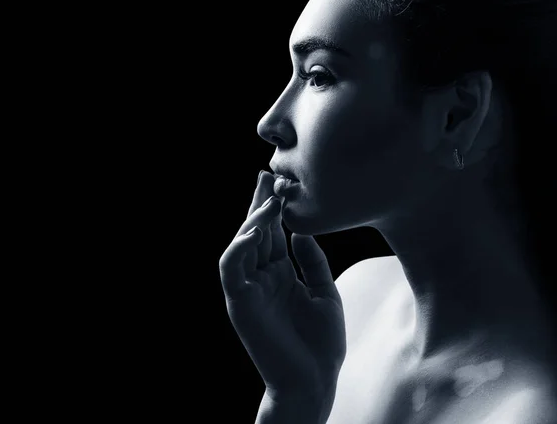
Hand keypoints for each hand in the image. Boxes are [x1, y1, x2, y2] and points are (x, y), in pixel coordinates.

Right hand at [219, 171, 346, 399]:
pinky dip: (239, 247)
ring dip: (252, 219)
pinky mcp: (240, 303)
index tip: (282, 182)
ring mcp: (248, 289)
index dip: (274, 208)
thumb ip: (312, 261)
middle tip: (267, 175)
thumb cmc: (321, 342)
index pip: (271, 233)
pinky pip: (231, 269)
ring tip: (270, 198)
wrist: (315, 381)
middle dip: (260, 203)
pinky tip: (255, 230)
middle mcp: (261, 277)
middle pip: (255, 231)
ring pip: (240, 244)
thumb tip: (300, 230)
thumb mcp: (325, 291)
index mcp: (279, 274)